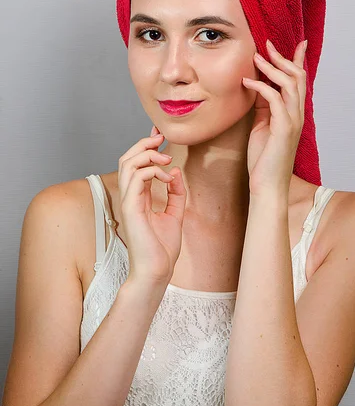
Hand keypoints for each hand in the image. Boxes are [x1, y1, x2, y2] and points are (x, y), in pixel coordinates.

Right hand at [118, 126, 186, 286]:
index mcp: (138, 197)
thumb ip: (176, 193)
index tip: (160, 135)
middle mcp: (130, 196)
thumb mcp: (175, 214)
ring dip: (147, 154)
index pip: (136, 164)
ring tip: (165, 158)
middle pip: (126, 159)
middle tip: (160, 138)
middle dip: (143, 144)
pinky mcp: (131, 208)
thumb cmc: (162, 248)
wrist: (157, 270)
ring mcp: (128, 201)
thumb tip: (175, 172)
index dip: (145, 146)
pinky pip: (135, 179)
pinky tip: (166, 177)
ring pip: (127, 164)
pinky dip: (151, 171)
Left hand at [242, 39, 306, 196]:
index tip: (299, 43)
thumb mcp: (262, 126)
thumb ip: (264, 108)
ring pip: (289, 84)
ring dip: (272, 68)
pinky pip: (274, 99)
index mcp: (293, 113)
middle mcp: (297, 114)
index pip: (299, 81)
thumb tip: (257, 88)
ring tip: (257, 56)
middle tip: (267, 44)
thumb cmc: (263, 158)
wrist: (266, 185)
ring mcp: (293, 121)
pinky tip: (247, 81)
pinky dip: (261, 87)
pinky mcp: (284, 128)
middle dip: (283, 58)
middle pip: (297, 77)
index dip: (299, 61)